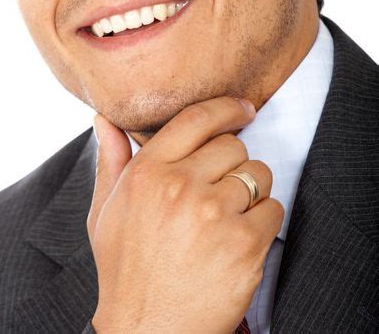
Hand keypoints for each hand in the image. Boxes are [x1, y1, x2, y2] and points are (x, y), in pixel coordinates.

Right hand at [87, 97, 284, 332]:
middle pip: (233, 145)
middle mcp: (180, 186)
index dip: (226, 107)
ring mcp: (214, 213)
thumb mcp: (105, 212)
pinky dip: (264, 219)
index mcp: (147, 173)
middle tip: (220, 188)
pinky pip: (273, 207)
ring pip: (258, 173)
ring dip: (251, 190)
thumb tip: (105, 120)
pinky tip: (240, 238)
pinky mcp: (244, 243)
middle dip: (232, 162)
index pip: (196, 118)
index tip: (242, 108)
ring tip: (228, 216)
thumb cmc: (125, 271)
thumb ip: (110, 160)